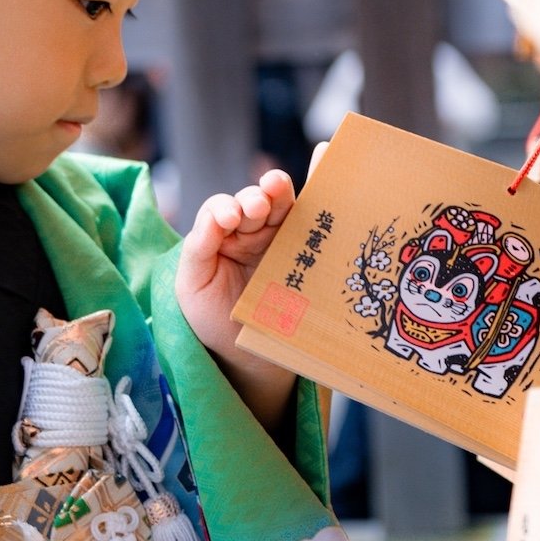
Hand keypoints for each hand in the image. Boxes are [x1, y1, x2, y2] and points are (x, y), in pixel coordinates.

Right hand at [176, 169, 296, 428]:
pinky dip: (211, 223)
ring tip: (246, 213)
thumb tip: (343, 189)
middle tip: (271, 196)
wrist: (252, 357)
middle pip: (255, 201)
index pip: (281, 200)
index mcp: (280, 232)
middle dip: (264, 194)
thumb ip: (319, 238)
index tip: (288, 183)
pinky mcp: (197, 261)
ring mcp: (222, 243)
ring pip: (227, 210)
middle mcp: (251, 233)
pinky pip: (201, 237)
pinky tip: (224, 221)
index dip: (283, 188)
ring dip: (238, 204)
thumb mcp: (305, 277)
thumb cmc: (281, 315)